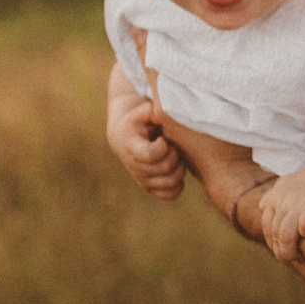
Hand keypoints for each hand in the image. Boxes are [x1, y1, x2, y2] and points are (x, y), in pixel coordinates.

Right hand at [106, 64, 186, 199]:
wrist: (126, 131)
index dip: (163, 148)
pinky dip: (177, 185)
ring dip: (178, 171)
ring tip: (176, 155)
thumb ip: (153, 110)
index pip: (151, 155)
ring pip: (169, 185)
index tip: (164, 137)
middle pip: (165, 170)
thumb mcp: (145, 108)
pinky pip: (170, 195)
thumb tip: (160, 111)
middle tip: (174, 144)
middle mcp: (134, 166)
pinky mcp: (150, 187)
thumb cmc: (141, 114)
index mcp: (131, 146)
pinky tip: (177, 168)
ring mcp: (142, 179)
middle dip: (175, 157)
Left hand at [252, 160, 304, 262]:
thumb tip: (262, 206)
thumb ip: (276, 195)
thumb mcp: (292, 184)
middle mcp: (284, 197)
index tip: (281, 249)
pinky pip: (304, 228)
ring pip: (284, 235)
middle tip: (289, 258)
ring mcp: (298, 202)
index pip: (267, 224)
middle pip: (274, 232)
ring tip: (296, 257)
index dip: (272, 240)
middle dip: (280, 249)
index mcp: (277, 194)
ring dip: (288, 251)